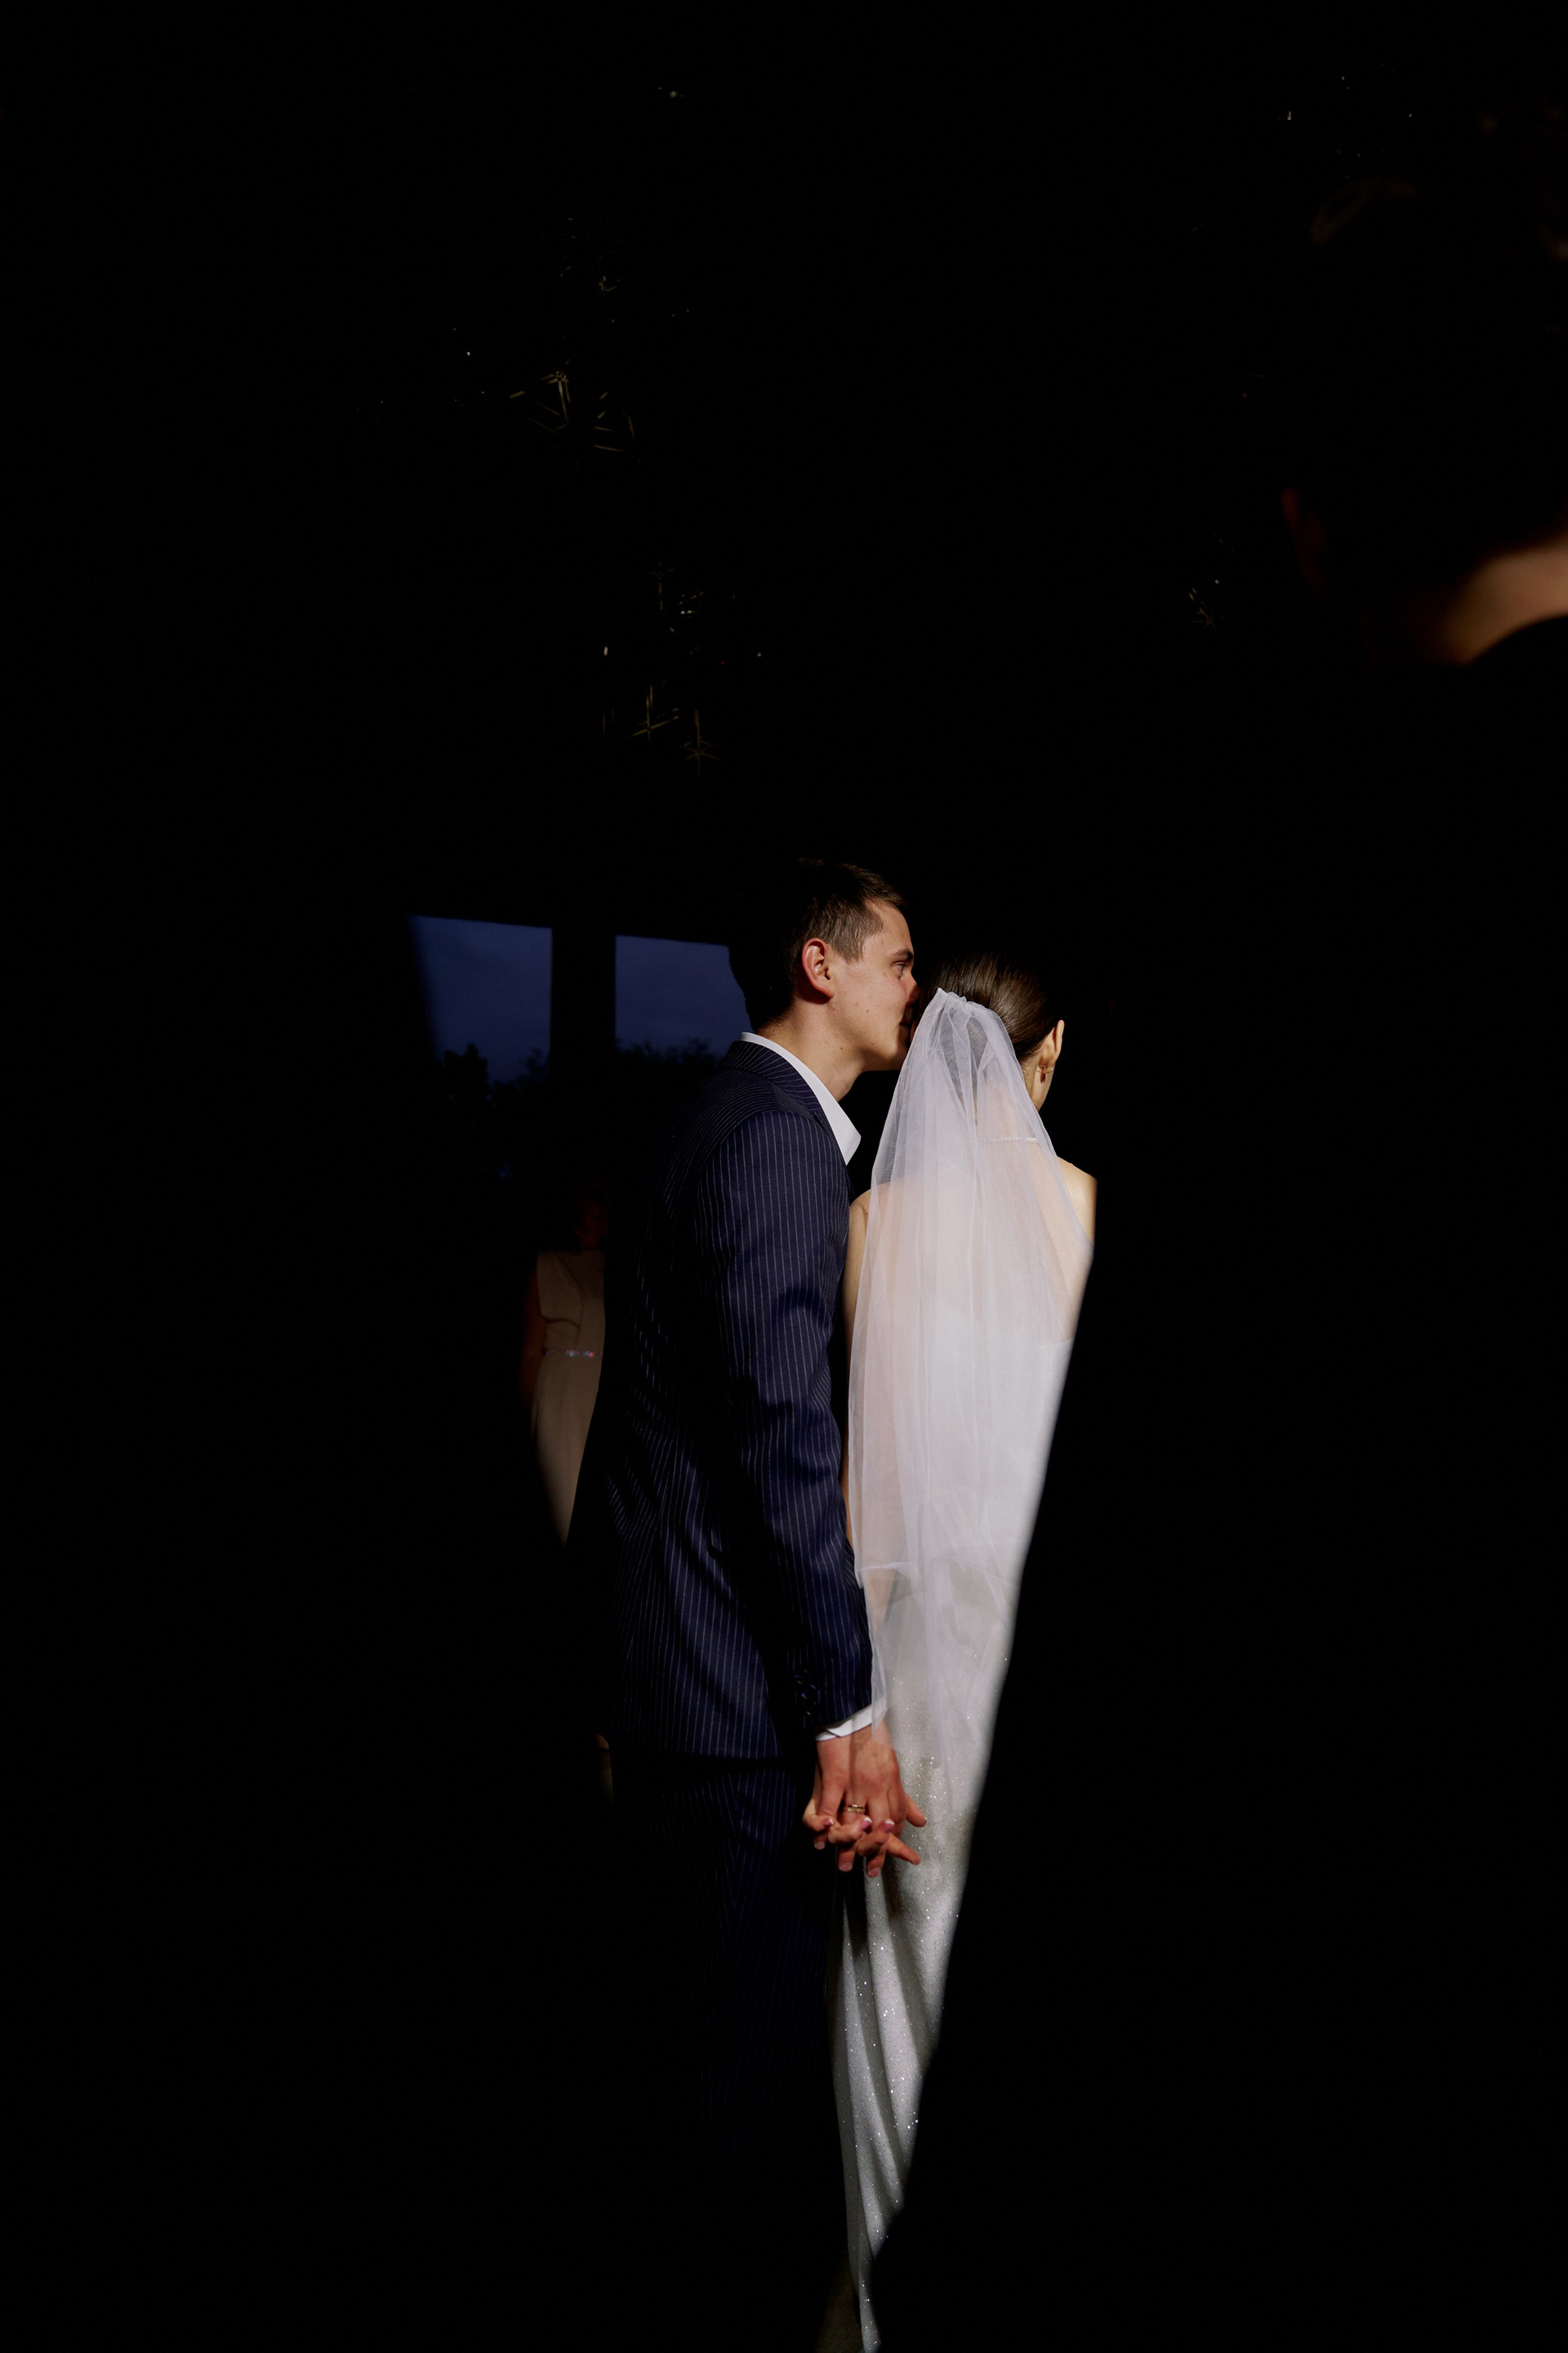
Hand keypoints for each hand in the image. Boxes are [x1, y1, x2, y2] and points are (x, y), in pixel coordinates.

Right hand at [803, 1726, 925, 1878]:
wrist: (851, 1711)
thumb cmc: (872, 1735)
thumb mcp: (893, 1764)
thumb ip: (904, 1796)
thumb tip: (921, 1822)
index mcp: (892, 1780)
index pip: (898, 1816)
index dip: (894, 1838)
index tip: (889, 1852)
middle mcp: (877, 1784)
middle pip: (881, 1826)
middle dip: (877, 1850)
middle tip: (872, 1871)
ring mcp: (855, 1782)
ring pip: (856, 1821)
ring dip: (851, 1846)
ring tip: (846, 1865)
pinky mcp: (835, 1776)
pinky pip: (830, 1806)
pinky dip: (826, 1824)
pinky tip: (823, 1838)